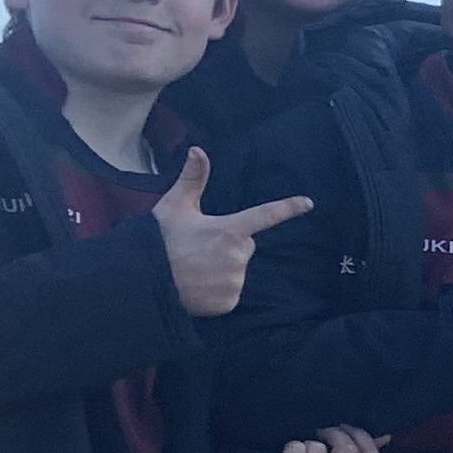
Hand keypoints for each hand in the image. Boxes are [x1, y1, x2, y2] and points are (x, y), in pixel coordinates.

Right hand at [154, 150, 311, 319]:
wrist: (144, 279)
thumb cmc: (160, 240)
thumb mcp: (174, 207)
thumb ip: (192, 179)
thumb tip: (198, 150)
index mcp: (230, 230)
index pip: (265, 216)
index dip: (287, 208)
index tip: (308, 203)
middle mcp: (237, 256)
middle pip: (245, 246)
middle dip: (228, 245)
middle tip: (199, 248)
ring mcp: (234, 281)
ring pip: (237, 270)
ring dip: (222, 268)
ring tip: (195, 269)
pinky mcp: (229, 302)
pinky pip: (230, 292)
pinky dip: (217, 290)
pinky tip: (198, 286)